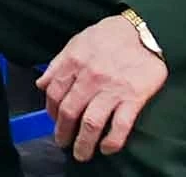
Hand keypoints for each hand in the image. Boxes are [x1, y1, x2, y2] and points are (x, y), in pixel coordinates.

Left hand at [40, 15, 167, 160]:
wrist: (144, 31)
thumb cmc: (109, 35)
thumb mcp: (77, 42)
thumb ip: (58, 64)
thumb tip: (41, 84)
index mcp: (73, 62)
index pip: (54, 93)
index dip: (50, 111)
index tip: (54, 121)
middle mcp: (89, 78)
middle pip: (69, 112)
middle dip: (63, 132)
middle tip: (63, 143)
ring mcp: (111, 89)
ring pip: (91, 123)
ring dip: (83, 143)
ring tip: (81, 154)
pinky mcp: (134, 98)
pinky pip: (120, 125)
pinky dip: (112, 141)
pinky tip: (107, 149)